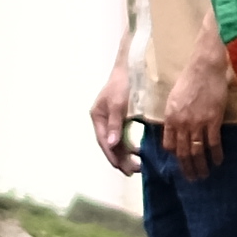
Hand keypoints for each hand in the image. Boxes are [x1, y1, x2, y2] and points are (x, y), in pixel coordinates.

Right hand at [89, 59, 139, 177]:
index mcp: (98, 117)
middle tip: (135, 171)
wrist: (133, 65)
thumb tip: (113, 144)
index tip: (125, 169)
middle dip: (121, 159)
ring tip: (138, 165)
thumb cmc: (123, 83)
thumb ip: (115, 124)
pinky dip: (130, 144)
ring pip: (117, 142)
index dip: (114, 157)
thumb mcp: (118, 103)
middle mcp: (102, 120)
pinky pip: (124, 135)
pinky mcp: (121, 116)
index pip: (105, 143)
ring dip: (126, 154)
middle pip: (111, 145)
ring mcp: (111, 118)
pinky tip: (139, 150)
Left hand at [154, 55, 226, 174]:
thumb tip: (174, 130)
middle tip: (192, 178)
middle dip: (187, 168)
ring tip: (205, 174)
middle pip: (183, 152)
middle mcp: (182, 124)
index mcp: (170, 118)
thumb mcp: (173, 99)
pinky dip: (216, 154)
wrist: (204, 69)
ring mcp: (198, 123)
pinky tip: (218, 161)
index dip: (175, 157)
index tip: (180, 163)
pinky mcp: (213, 120)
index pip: (169, 145)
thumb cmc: (188, 80)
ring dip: (201, 166)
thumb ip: (173, 116)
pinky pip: (214, 143)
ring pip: (197, 151)